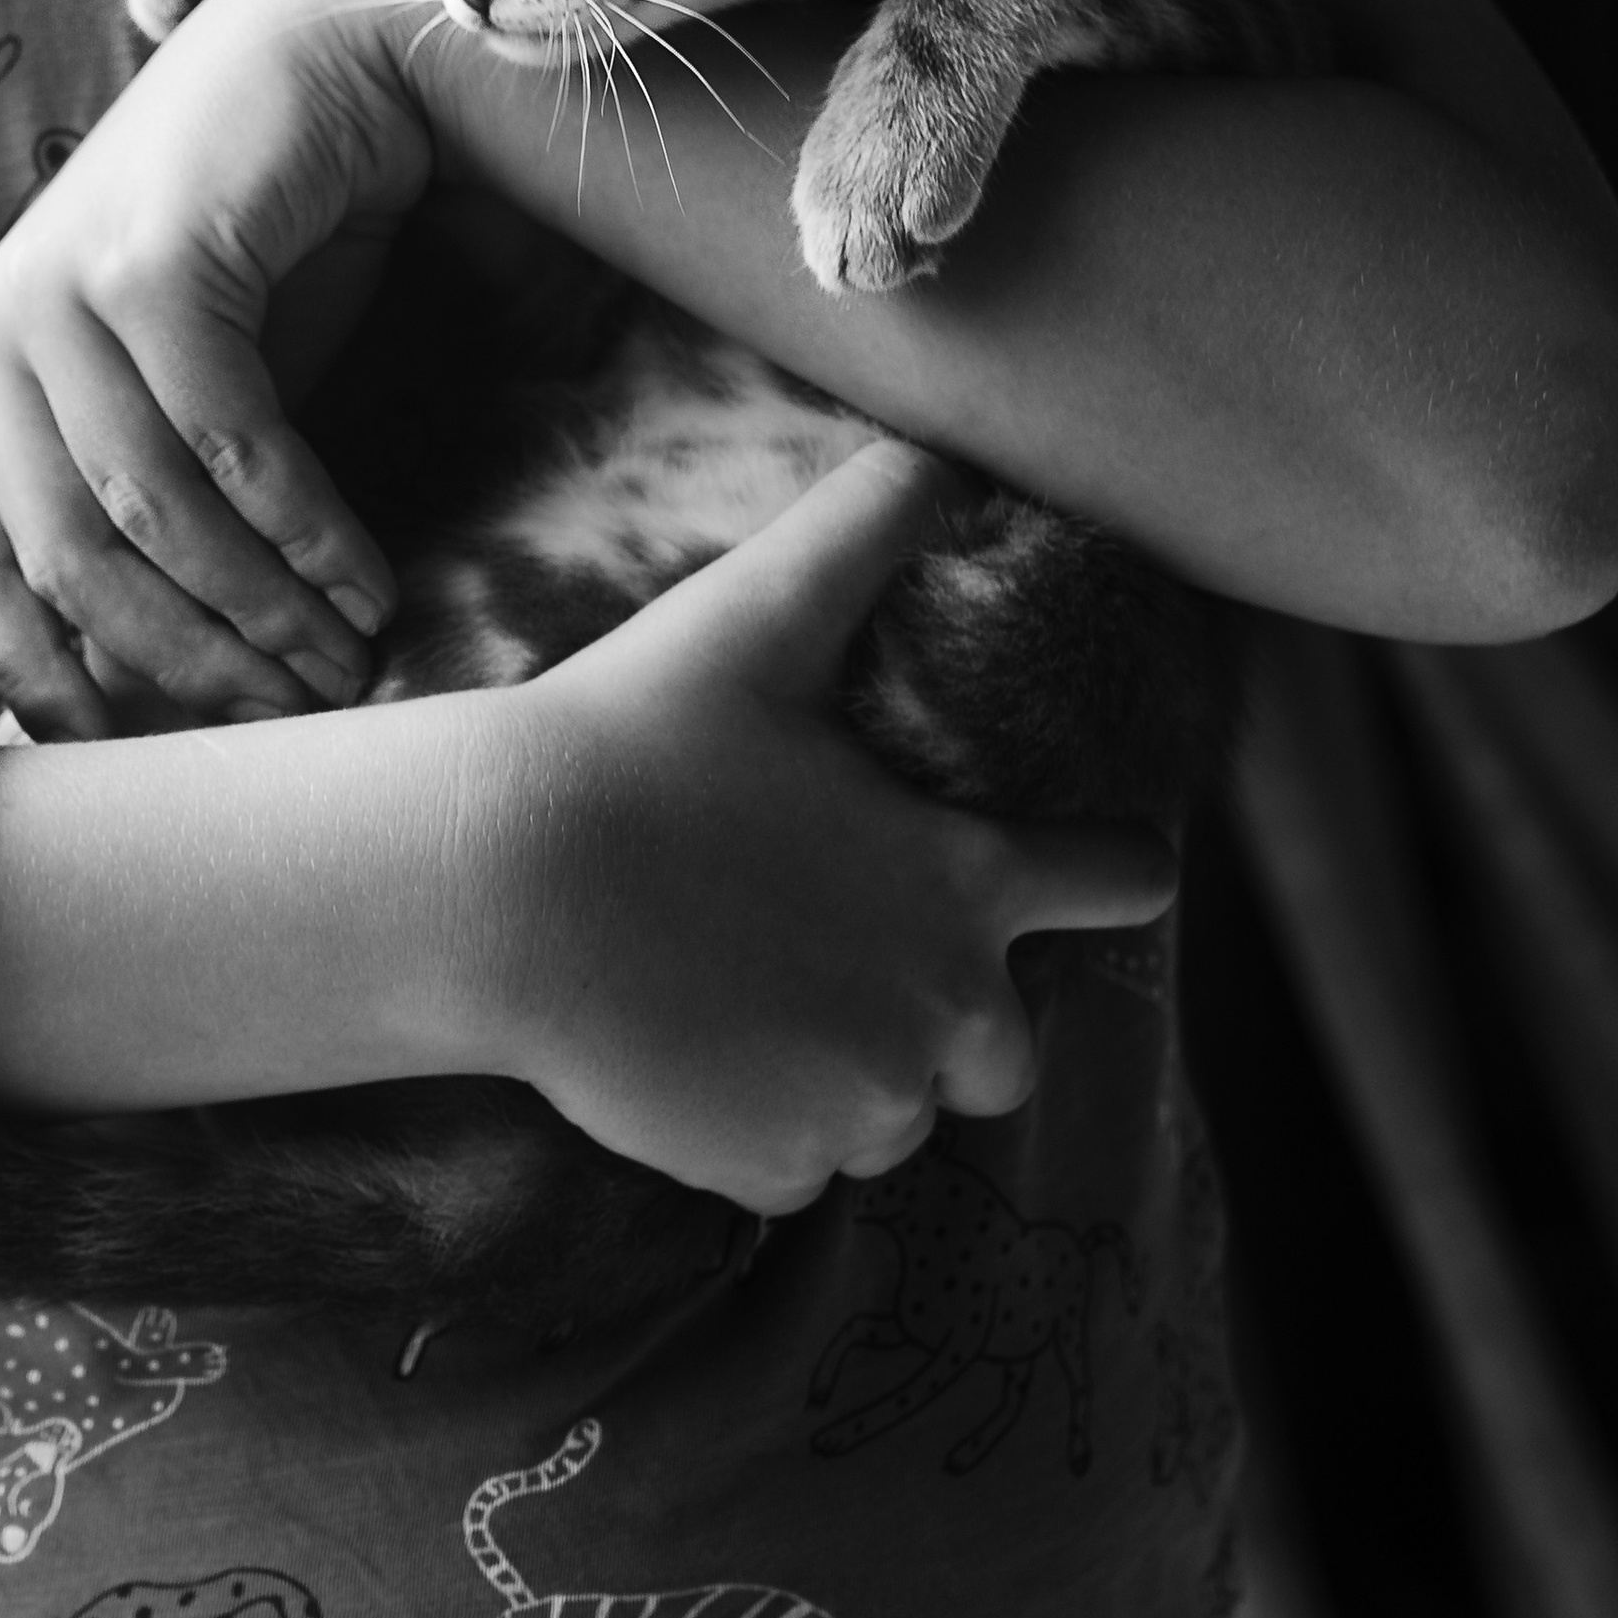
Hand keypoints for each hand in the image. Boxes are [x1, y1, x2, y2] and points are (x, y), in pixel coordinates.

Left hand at [0, 0, 439, 733]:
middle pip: (66, 565)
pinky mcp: (148, 264)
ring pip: (149, 514)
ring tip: (344, 665)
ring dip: (258, 613)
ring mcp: (56, 290)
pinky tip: (366, 583)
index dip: (52, 689)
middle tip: (290, 722)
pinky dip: (304, 533)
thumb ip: (150, 508)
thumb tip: (155, 694)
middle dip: (186, 666)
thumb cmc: (267, 245)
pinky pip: (227, 444)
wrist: (332, 55)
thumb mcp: (186, 395)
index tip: (155, 758)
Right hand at [477, 440, 1179, 1204]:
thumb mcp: (757, 610)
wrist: (500, 885)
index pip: (1116, 883)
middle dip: (962, 1013)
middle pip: (1012, 1050)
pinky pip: (801, 1168)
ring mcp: (857, 1106)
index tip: (1114, 869)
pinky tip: (692, 1045)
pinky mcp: (771, 1168)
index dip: (1117, 870)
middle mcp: (939, 1013)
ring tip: (743, 981)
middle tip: (855, 949)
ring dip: (849, 1066)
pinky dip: (763, 1125)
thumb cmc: (634, 741)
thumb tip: (950, 449)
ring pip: (895, 1110)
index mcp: (962, 880)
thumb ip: (868, 522)